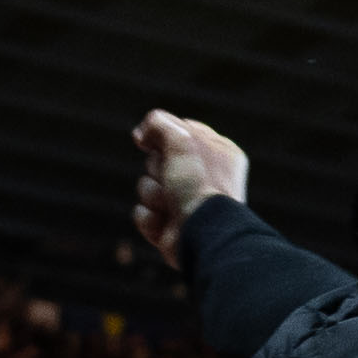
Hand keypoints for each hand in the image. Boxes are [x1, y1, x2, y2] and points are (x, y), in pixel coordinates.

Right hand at [130, 110, 249, 267]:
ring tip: (171, 206)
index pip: (180, 131)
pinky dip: (150, 218)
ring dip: (153, 195)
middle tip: (174, 180)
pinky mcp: (170, 228)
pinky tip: (166, 224)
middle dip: (158, 169)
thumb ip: (159, 124)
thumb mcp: (181, 141)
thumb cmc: (198, 185)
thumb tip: (140, 134)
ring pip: (146, 186)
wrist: (201, 234)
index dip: (162, 135)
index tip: (148, 141)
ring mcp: (185, 203)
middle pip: (157, 158)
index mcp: (217, 152)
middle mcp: (203, 177)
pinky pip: (143, 213)